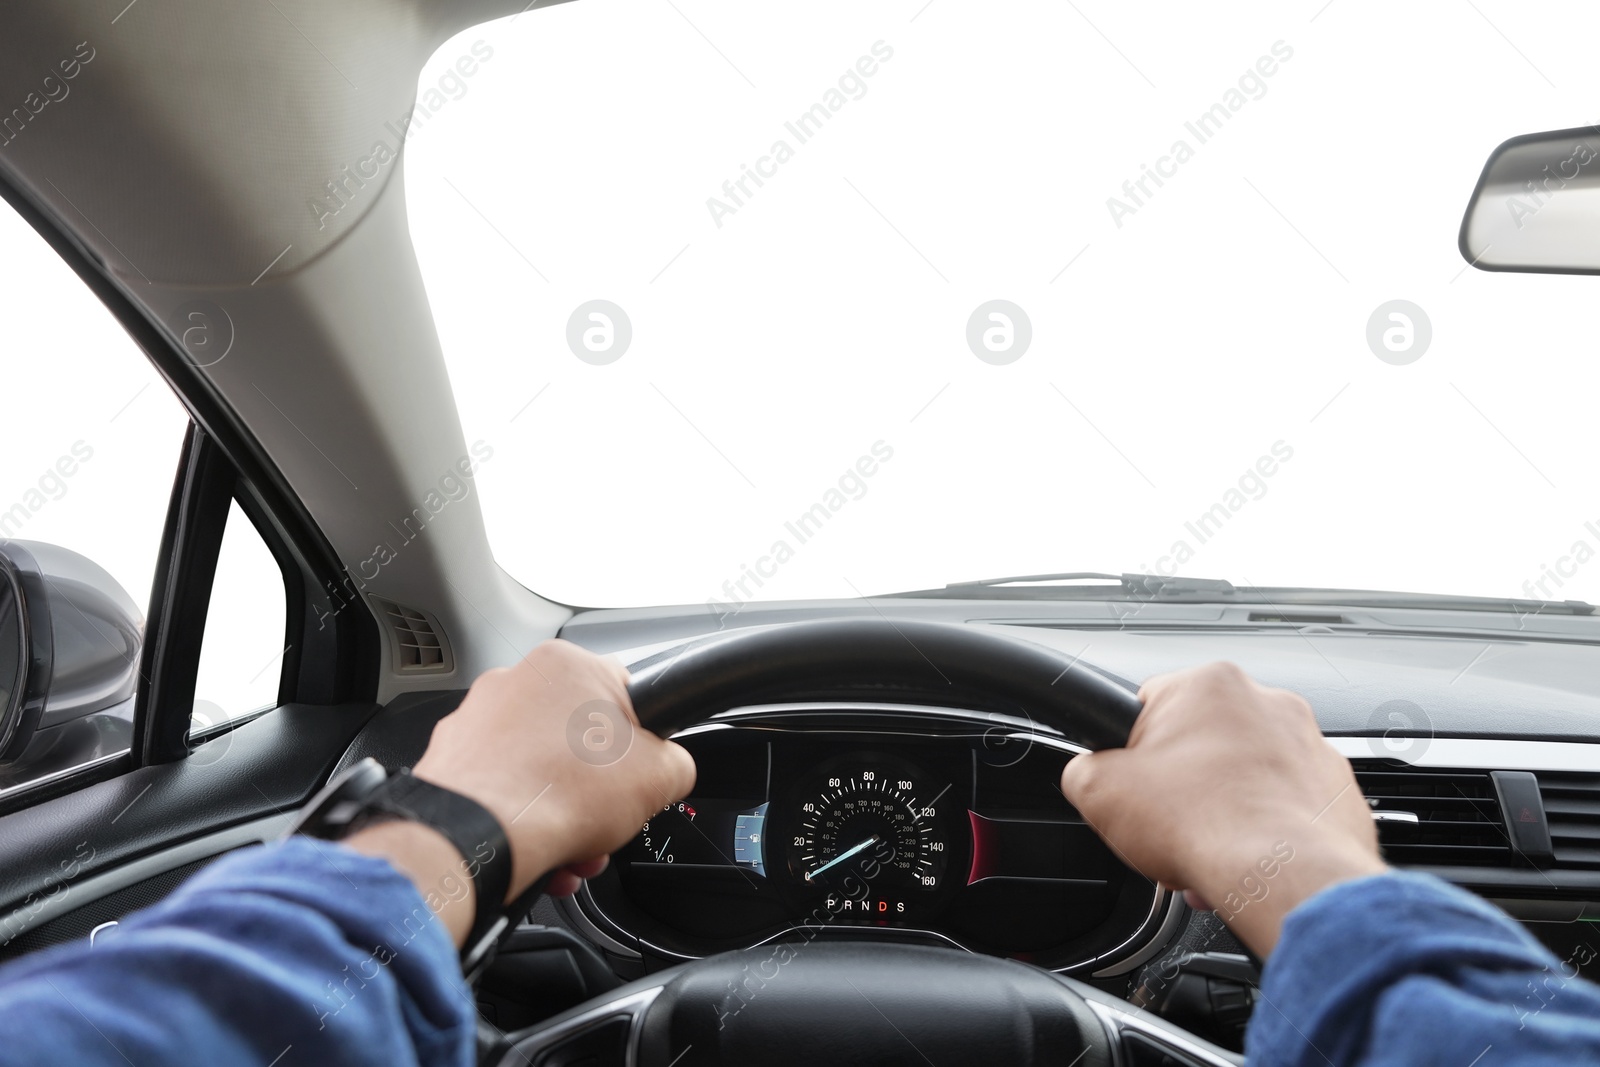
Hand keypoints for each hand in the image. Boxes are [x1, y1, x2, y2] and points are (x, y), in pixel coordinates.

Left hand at [349, 640, 694, 945]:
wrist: (480, 837)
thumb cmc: (559, 793)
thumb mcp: (661, 776)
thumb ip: (676, 762)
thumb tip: (670, 770)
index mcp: (567, 664)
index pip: (622, 696)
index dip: (639, 744)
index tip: (637, 776)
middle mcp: (515, 681)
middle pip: (578, 740)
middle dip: (596, 790)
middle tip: (606, 822)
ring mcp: (476, 719)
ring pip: (538, 768)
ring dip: (562, 812)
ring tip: (571, 851)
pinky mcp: (451, 759)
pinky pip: (500, 788)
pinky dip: (521, 819)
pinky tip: (537, 853)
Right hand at [1059, 662, 1384, 954]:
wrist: (1281, 875)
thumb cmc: (1202, 824)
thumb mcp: (1097, 790)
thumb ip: (1082, 768)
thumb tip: (1088, 774)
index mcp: (1209, 684)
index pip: (1150, 707)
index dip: (1133, 754)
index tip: (1135, 786)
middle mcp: (1267, 702)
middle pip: (1201, 743)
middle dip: (1183, 786)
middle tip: (1168, 824)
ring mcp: (1310, 744)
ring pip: (1246, 775)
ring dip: (1223, 810)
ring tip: (1207, 852)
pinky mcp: (1337, 787)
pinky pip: (1287, 804)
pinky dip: (1266, 829)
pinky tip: (1245, 859)